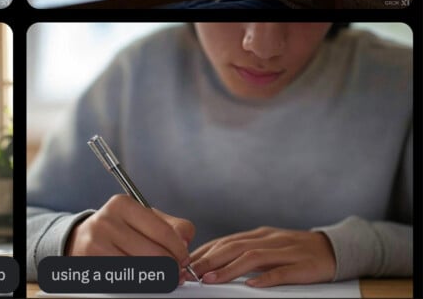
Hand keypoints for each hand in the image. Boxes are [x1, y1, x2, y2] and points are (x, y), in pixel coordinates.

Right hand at [66, 194, 194, 276]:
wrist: (80, 240)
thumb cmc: (116, 229)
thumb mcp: (141, 218)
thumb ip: (170, 225)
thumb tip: (186, 239)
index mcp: (122, 204)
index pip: (163, 231)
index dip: (179, 250)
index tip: (184, 258)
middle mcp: (107, 221)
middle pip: (155, 254)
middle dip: (172, 267)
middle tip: (176, 271)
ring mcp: (97, 244)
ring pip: (143, 271)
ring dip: (158, 278)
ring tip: (162, 276)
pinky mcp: (93, 265)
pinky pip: (128, 282)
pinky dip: (140, 284)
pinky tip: (143, 279)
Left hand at [189, 227, 335, 287]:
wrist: (334, 248)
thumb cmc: (296, 250)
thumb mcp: (267, 246)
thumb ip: (244, 250)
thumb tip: (213, 260)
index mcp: (258, 235)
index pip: (225, 241)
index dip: (204, 251)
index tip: (185, 263)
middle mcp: (268, 239)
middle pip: (233, 247)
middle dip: (209, 260)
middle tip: (190, 272)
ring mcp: (285, 251)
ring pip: (252, 257)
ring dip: (229, 269)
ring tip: (211, 279)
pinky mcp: (302, 265)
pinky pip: (282, 272)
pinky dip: (265, 278)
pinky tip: (252, 285)